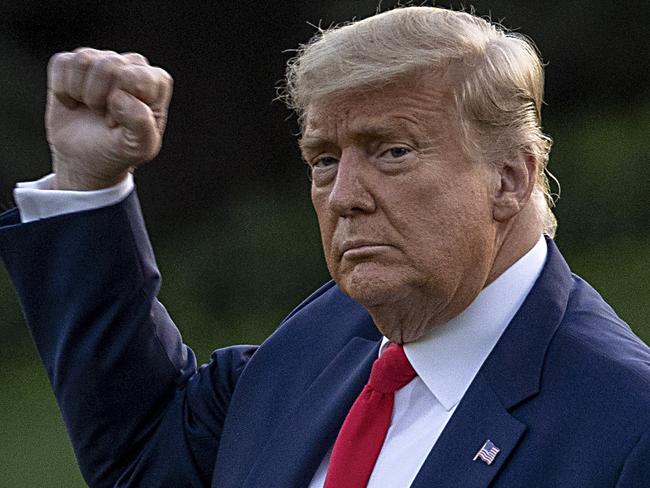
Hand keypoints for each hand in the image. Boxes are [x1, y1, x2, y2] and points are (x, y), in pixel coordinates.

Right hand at [46, 48, 172, 189]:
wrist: (86, 160)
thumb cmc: (119, 151)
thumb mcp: (139, 147)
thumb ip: (141, 123)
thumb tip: (119, 96)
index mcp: (156, 82)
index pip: (133, 76)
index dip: (120, 104)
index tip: (119, 123)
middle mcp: (133, 65)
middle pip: (109, 64)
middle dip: (99, 98)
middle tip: (103, 117)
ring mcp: (103, 60)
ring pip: (83, 61)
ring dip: (80, 93)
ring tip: (91, 109)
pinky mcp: (74, 63)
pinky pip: (61, 63)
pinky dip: (62, 90)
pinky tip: (74, 103)